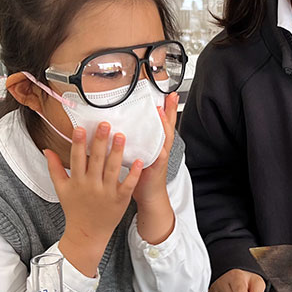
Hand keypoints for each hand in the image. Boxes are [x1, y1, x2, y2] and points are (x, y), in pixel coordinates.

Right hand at [45, 121, 143, 276]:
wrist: (87, 234)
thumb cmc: (74, 209)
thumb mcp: (61, 189)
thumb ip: (54, 168)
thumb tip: (46, 149)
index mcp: (77, 181)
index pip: (77, 158)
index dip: (78, 143)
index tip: (81, 128)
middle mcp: (91, 186)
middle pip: (96, 160)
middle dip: (100, 141)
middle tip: (105, 124)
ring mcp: (106, 193)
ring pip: (112, 169)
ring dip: (117, 152)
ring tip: (121, 135)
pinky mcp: (120, 200)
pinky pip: (127, 185)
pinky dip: (133, 173)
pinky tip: (139, 160)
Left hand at [132, 92, 178, 206]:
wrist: (150, 196)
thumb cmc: (142, 177)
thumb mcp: (139, 155)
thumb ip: (134, 142)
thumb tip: (120, 128)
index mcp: (155, 144)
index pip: (162, 123)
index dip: (166, 109)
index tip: (166, 95)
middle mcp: (160, 148)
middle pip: (168, 126)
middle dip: (170, 111)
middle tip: (171, 97)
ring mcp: (161, 157)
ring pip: (165, 138)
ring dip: (165, 125)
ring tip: (162, 112)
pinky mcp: (157, 167)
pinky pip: (160, 156)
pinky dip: (160, 149)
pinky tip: (159, 141)